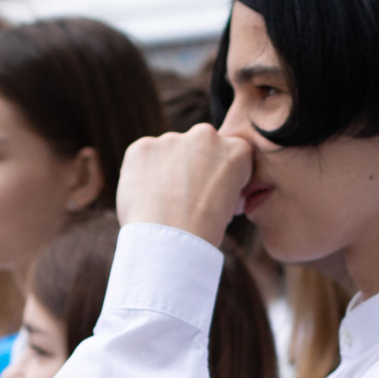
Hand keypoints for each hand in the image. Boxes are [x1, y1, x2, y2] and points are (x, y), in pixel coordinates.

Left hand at [116, 128, 254, 246]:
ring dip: (164, 169)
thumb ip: (217, 181)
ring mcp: (172, 138)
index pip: (228, 154)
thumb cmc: (204, 232)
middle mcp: (206, 135)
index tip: (209, 194)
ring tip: (162, 202)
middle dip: (190, 164)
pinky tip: (145, 197)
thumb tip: (201, 182)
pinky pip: (142, 157)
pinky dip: (141, 173)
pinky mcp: (143, 146)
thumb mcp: (228, 204)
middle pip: (196, 146)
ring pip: (167, 151)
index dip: (216, 175)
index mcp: (237, 150)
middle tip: (182, 197)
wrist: (172, 242)